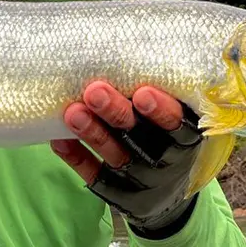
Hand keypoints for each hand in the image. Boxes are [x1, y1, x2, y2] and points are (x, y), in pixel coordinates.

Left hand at [50, 81, 202, 237]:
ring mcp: (140, 181)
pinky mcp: (117, 194)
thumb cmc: (167, 138)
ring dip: (93, 133)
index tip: (142, 92)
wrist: (167, 198)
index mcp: (186, 138)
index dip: (161, 110)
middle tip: (94, 91)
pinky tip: (59, 139)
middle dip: (116, 113)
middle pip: (141, 137)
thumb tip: (122, 47)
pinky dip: (76, 157)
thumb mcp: (177, 120)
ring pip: (116, 156)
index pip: (178, 124)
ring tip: (72, 112)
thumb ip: (160, 93)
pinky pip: (94, 176)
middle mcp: (165, 161)